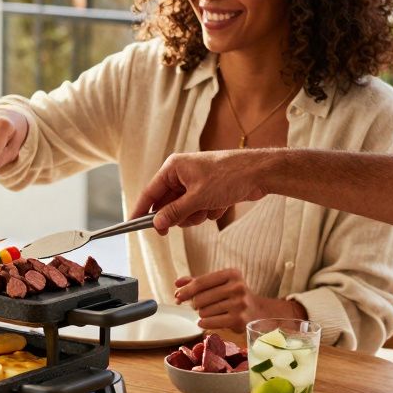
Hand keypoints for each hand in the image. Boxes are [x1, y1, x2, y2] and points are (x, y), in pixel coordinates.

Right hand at [131, 151, 268, 233]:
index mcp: (173, 168)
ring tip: (209, 209)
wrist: (259, 173)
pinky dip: (208, 211)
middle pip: (167, 204)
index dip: (141, 209)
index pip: (150, 192)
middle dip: (179, 215)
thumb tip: (157, 223)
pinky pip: (198, 209)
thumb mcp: (198, 198)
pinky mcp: (207, 190)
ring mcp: (195, 182)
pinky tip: (221, 205)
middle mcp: (181, 174)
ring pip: (183, 210)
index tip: (132, 224)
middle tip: (187, 219)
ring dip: (195, 215)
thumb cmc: (229, 177)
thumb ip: (175, 212)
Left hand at [175, 269, 304, 330]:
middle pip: (199, 298)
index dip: (185, 290)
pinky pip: (209, 322)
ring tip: (211, 313)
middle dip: (195, 304)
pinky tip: (206, 321)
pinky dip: (204, 323)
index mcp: (231, 274)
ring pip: (203, 311)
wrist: (259, 312)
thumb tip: (177, 283)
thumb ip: (198, 282)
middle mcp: (237, 287)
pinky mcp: (239, 319)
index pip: (200, 282)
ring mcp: (239, 304)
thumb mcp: (219, 284)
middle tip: (200, 306)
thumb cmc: (234, 296)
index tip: (177, 296)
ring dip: (202, 314)